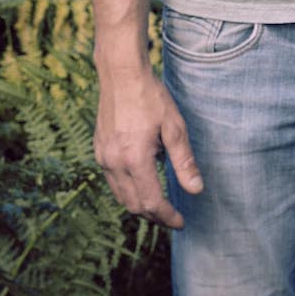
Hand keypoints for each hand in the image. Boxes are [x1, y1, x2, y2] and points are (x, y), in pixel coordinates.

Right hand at [93, 63, 203, 228]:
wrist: (121, 73)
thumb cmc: (150, 97)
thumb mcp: (174, 128)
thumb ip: (184, 162)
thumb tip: (196, 190)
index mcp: (135, 159)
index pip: (152, 202)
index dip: (168, 216)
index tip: (181, 222)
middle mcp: (114, 162)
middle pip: (133, 205)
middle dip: (154, 216)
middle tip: (172, 217)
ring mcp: (102, 157)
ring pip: (120, 196)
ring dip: (139, 205)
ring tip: (159, 206)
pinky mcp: (98, 149)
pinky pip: (112, 181)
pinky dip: (127, 190)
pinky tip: (142, 184)